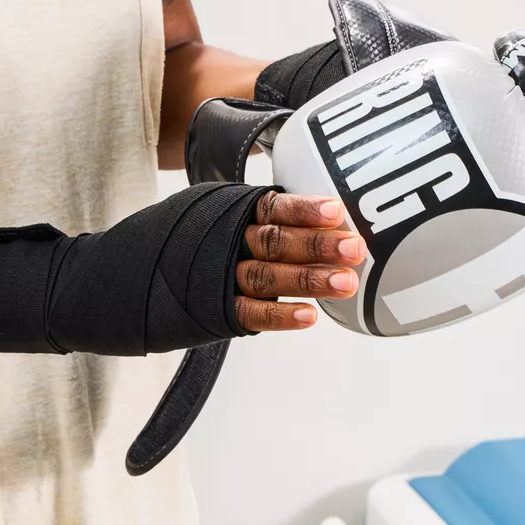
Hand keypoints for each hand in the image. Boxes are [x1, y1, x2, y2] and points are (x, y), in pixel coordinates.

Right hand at [235, 192, 365, 331]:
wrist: (169, 274)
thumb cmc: (229, 244)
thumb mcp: (249, 220)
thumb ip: (288, 221)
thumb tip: (343, 222)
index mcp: (243, 215)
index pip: (274, 209)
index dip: (305, 210)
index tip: (336, 212)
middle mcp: (233, 243)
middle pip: (275, 242)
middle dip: (317, 246)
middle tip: (354, 249)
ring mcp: (225, 277)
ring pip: (265, 276)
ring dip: (307, 280)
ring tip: (345, 283)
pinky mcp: (222, 309)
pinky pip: (250, 312)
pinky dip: (280, 315)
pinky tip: (310, 316)